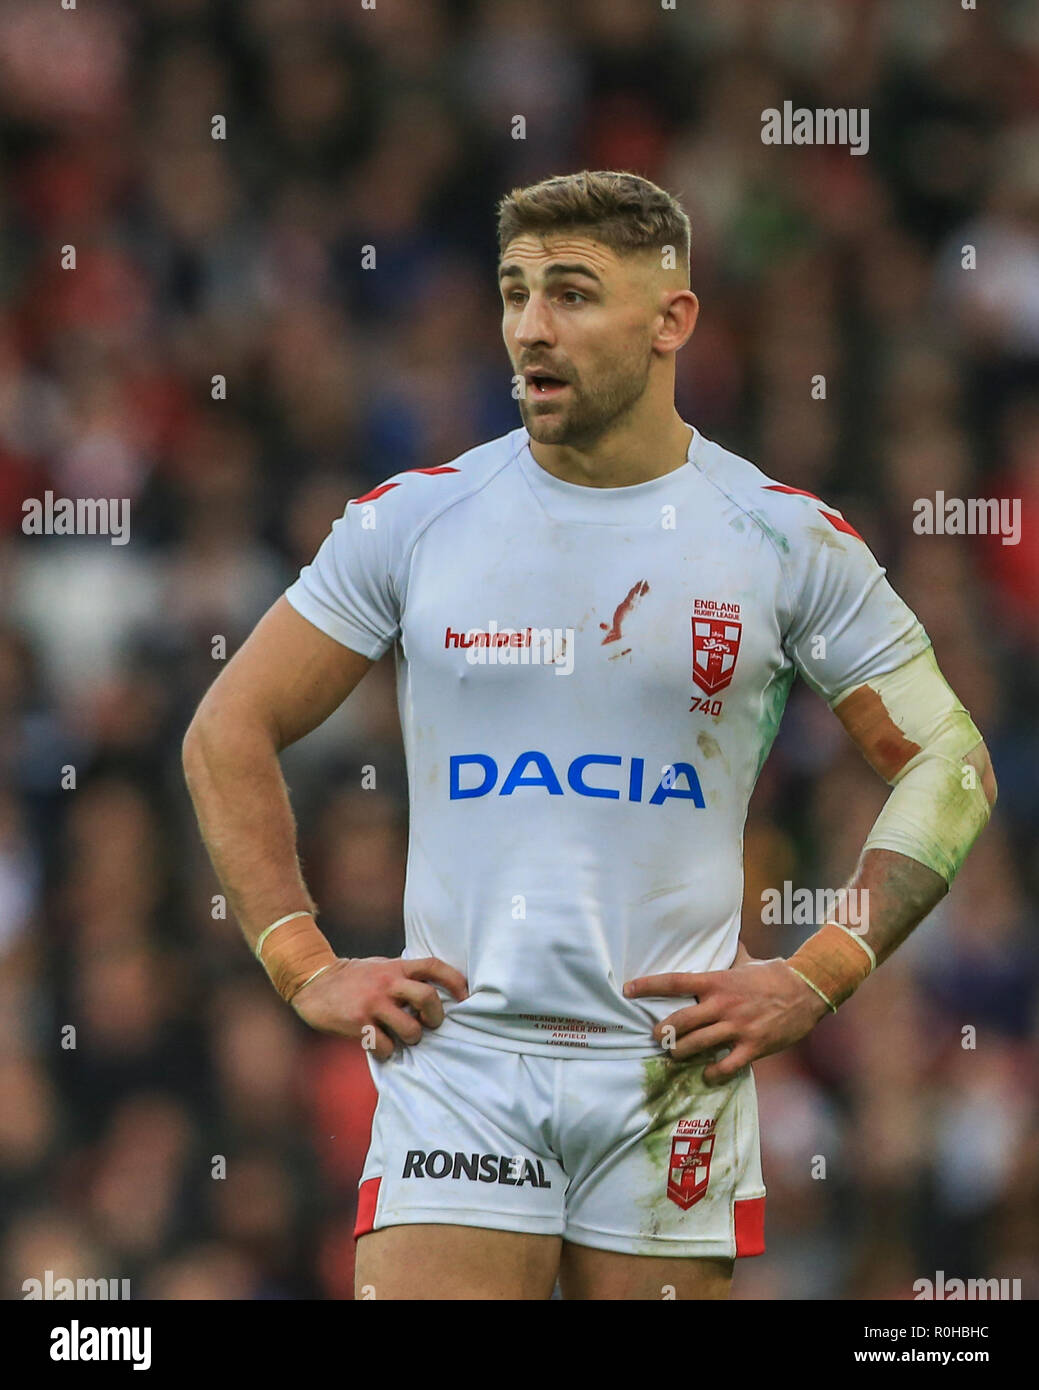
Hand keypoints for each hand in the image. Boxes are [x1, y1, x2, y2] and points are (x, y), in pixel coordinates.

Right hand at [290, 955, 468, 1058]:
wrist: (313, 982)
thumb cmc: (354, 977)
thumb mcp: (381, 966)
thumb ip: (404, 975)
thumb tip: (435, 993)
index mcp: (396, 967)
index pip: (434, 966)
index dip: (455, 980)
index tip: (465, 996)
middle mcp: (387, 983)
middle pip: (429, 999)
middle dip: (436, 1017)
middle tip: (429, 1024)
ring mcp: (373, 1003)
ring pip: (411, 1030)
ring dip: (412, 1039)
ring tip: (401, 1037)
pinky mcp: (359, 1024)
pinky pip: (386, 1047)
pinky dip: (387, 1051)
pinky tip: (379, 1045)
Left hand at [623, 952, 830, 1082]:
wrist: (808, 990)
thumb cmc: (774, 975)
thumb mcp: (748, 962)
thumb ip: (733, 954)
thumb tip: (729, 936)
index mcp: (717, 982)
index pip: (675, 982)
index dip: (648, 985)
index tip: (627, 989)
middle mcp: (722, 1004)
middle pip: (680, 1021)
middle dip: (663, 1032)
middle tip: (655, 1037)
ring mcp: (737, 1027)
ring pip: (697, 1045)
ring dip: (681, 1053)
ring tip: (676, 1055)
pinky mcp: (753, 1046)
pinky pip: (725, 1066)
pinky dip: (712, 1073)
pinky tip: (707, 1074)